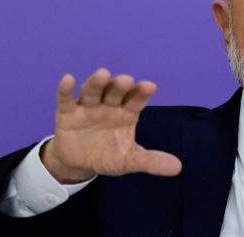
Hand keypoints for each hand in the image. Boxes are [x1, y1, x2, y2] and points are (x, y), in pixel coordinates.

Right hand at [41, 68, 182, 183]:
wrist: (79, 163)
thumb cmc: (108, 155)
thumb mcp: (129, 160)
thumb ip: (151, 161)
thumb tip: (178, 168)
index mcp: (126, 113)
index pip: (136, 100)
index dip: (141, 93)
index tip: (150, 86)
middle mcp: (108, 105)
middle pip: (115, 92)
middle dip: (120, 86)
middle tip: (126, 80)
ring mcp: (88, 107)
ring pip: (92, 92)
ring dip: (97, 83)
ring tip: (102, 74)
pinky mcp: (67, 113)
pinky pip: (66, 99)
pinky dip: (66, 90)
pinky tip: (68, 79)